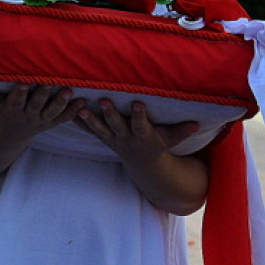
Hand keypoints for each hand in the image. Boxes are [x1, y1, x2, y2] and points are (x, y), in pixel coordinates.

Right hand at [0, 83, 84, 140]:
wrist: (11, 135)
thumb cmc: (0, 113)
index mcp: (12, 110)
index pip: (16, 101)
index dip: (20, 93)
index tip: (23, 83)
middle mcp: (28, 116)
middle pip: (36, 105)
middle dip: (43, 94)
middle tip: (50, 82)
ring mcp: (41, 120)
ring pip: (52, 112)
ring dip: (61, 102)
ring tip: (70, 91)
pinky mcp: (51, 122)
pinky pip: (63, 118)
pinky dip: (74, 112)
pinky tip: (84, 102)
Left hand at [76, 99, 200, 160]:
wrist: (143, 164)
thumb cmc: (159, 144)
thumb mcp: (171, 139)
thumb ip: (183, 131)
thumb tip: (198, 124)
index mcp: (142, 136)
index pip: (141, 124)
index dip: (139, 115)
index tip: (138, 103)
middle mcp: (125, 138)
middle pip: (117, 125)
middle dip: (111, 114)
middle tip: (103, 100)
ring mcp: (112, 139)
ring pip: (99, 129)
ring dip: (89, 119)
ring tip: (79, 108)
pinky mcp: (103, 138)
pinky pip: (89, 130)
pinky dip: (78, 122)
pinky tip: (66, 112)